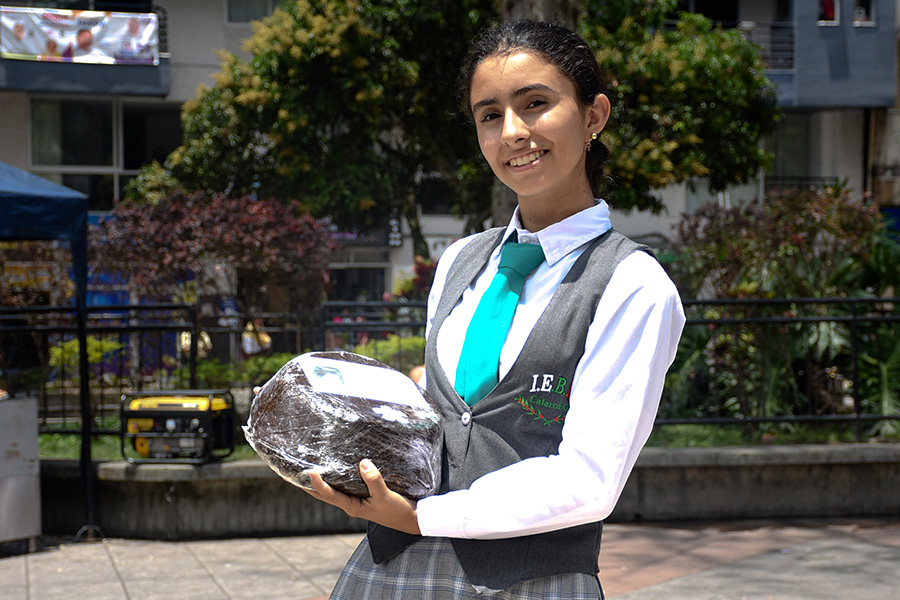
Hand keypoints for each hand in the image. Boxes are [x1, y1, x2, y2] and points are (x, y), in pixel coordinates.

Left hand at [305, 459, 421, 535]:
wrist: (412, 520)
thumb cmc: (398, 511)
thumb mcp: (386, 496)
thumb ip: (374, 481)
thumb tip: (363, 463)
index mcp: (352, 506)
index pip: (328, 495)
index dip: (317, 484)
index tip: (308, 471)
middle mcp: (350, 503)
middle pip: (323, 494)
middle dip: (309, 485)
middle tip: (293, 471)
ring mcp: (356, 500)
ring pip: (332, 490)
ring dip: (319, 481)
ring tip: (307, 468)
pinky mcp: (363, 495)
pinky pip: (344, 486)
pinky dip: (335, 478)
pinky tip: (335, 469)